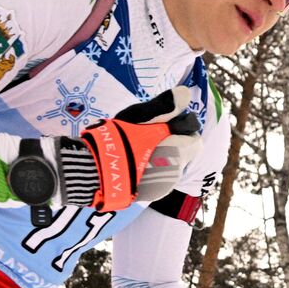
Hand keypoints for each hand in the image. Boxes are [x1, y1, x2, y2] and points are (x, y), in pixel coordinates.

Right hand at [15, 86, 201, 212]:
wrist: (94, 171)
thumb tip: (186, 93)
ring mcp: (163, 184)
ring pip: (174, 165)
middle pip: (187, 153)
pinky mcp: (151, 194)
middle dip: (176, 143)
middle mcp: (174, 169)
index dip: (183, 128)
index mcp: (177, 149)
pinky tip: (137, 164)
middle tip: (154, 136)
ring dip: (165, 156)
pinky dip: (154, 170)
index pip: (194, 137)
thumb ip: (166, 106)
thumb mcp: (140, 116)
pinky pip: (161, 178)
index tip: (168, 124)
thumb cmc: (118, 139)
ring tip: (141, 150)